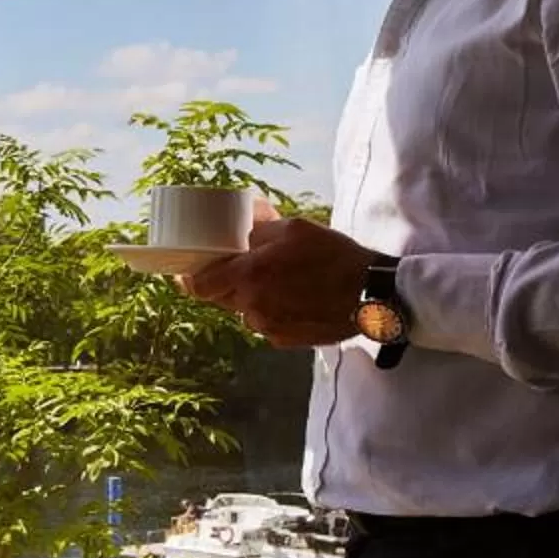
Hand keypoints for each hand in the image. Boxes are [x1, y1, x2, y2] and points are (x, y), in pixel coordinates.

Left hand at [179, 206, 375, 348]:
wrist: (373, 294)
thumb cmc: (335, 256)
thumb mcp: (295, 229)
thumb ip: (259, 226)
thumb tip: (240, 217)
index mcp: (251, 275)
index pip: (198, 286)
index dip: (188, 278)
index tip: (186, 271)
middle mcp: (254, 306)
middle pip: (220, 298)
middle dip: (224, 282)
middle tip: (238, 267)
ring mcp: (269, 327)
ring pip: (244, 311)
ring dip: (251, 297)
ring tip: (278, 280)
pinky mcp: (285, 340)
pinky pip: (265, 324)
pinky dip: (271, 311)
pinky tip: (293, 298)